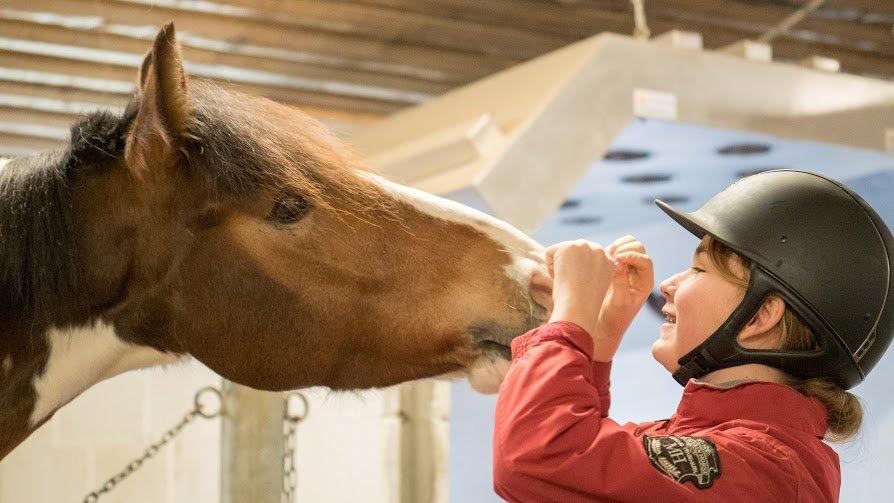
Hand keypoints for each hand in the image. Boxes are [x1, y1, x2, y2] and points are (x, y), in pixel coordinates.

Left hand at [545, 240, 615, 344]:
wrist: (579, 308)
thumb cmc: (584, 306)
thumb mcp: (595, 285)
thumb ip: (591, 271)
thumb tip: (575, 267)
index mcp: (610, 261)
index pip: (587, 258)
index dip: (579, 273)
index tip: (582, 287)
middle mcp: (600, 250)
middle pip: (574, 252)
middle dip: (570, 267)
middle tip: (575, 285)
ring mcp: (585, 246)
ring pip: (562, 252)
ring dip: (561, 268)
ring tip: (570, 282)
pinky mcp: (569, 246)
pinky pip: (550, 253)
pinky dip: (551, 268)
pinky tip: (563, 277)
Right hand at [592, 235, 653, 360]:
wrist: (604, 324)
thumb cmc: (614, 317)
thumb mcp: (618, 302)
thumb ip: (620, 282)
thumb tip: (620, 262)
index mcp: (645, 282)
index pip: (645, 261)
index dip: (632, 256)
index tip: (617, 259)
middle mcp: (639, 273)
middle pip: (639, 248)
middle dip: (625, 248)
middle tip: (611, 258)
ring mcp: (627, 268)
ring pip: (629, 245)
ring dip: (618, 246)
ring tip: (607, 257)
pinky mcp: (615, 266)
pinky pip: (616, 249)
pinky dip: (610, 249)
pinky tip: (602, 258)